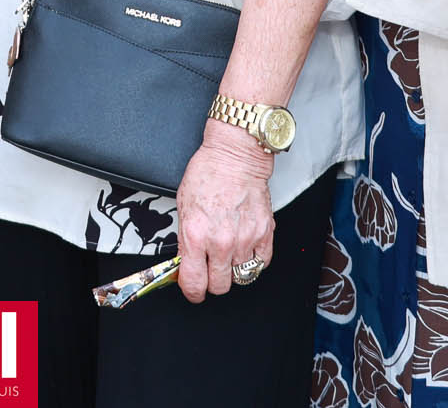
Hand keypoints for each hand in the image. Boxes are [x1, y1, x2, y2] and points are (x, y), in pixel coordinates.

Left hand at [174, 125, 275, 302]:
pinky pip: (260, 264)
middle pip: (219, 286)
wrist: (235, 157)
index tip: (193, 290)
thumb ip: (185, 238)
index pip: (194, 283)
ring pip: (240, 277)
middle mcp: (220, 242)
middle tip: (210, 271)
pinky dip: (253, 261)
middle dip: (212, 283)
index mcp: (195, 235)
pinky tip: (244, 249)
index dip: (192, 292)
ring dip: (233, 270)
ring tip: (228, 253)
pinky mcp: (264, 234)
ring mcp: (244, 240)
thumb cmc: (207, 174)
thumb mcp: (183, 206)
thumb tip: (186, 262)